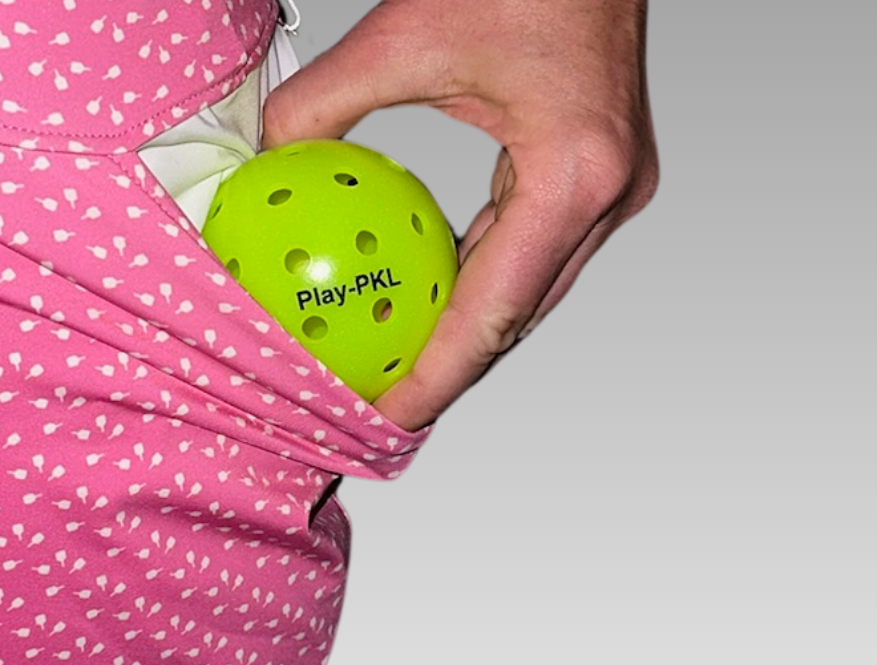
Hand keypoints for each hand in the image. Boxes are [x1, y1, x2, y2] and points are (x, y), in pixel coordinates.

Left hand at [262, 0, 658, 429]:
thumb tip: (267, 157)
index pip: (493, 310)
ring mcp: (609, 190)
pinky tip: (429, 295)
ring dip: (466, 331)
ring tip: (401, 362)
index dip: (439, 376)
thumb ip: (326, 103)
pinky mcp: (597, 176)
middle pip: (515, 317)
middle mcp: (604, 195)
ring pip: (527, 293)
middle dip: (450, 369)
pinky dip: (479, 279)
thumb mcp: (406, 29)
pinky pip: (530, 251)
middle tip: (385, 401)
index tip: (391, 414)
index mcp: (573, 174)